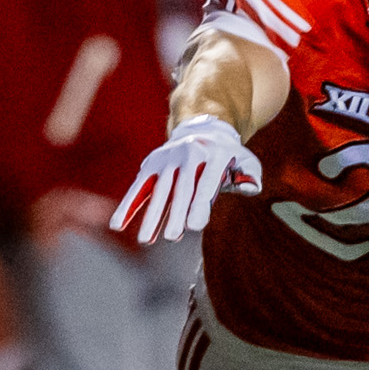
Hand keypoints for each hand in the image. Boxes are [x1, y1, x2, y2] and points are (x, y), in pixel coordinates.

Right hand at [112, 116, 261, 244]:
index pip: (206, 181)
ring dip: (151, 215)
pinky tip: (117, 225)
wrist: (201, 128)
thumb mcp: (246, 160)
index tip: (194, 226)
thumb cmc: (227, 156)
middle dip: (175, 213)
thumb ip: (251, 175)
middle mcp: (189, 153)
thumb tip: (251, 188)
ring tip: (145, 240)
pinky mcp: (151, 164)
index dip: (200, 203)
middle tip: (172, 237)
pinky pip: (139, 187)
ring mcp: (167, 158)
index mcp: (215, 154)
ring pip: (158, 190)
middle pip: (181, 188)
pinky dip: (128, 206)